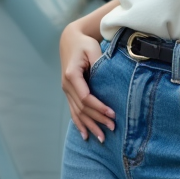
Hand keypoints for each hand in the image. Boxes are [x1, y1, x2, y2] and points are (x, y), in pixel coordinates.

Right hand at [59, 22, 115, 142]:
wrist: (71, 40)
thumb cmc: (84, 44)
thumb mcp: (92, 49)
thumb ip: (98, 64)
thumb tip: (107, 80)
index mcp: (72, 75)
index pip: (86, 97)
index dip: (99, 107)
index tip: (113, 114)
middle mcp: (66, 85)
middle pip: (82, 108)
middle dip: (97, 119)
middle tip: (113, 128)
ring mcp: (66, 90)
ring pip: (77, 112)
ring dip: (90, 126)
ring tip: (102, 138)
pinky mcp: (69, 92)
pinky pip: (73, 111)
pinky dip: (79, 124)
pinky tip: (85, 135)